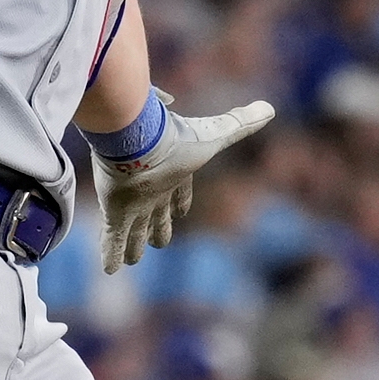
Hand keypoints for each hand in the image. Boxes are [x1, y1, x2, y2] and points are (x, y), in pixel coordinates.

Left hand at [93, 92, 275, 273]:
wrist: (138, 140)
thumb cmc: (176, 138)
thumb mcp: (214, 134)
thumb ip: (239, 124)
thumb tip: (269, 109)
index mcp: (174, 173)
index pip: (179, 192)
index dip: (180, 202)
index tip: (180, 212)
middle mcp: (152, 190)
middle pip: (156, 214)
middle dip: (157, 228)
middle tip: (158, 244)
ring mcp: (132, 203)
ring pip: (134, 230)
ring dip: (134, 245)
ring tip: (133, 261)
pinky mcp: (115, 213)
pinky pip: (114, 239)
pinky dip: (111, 254)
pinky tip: (109, 270)